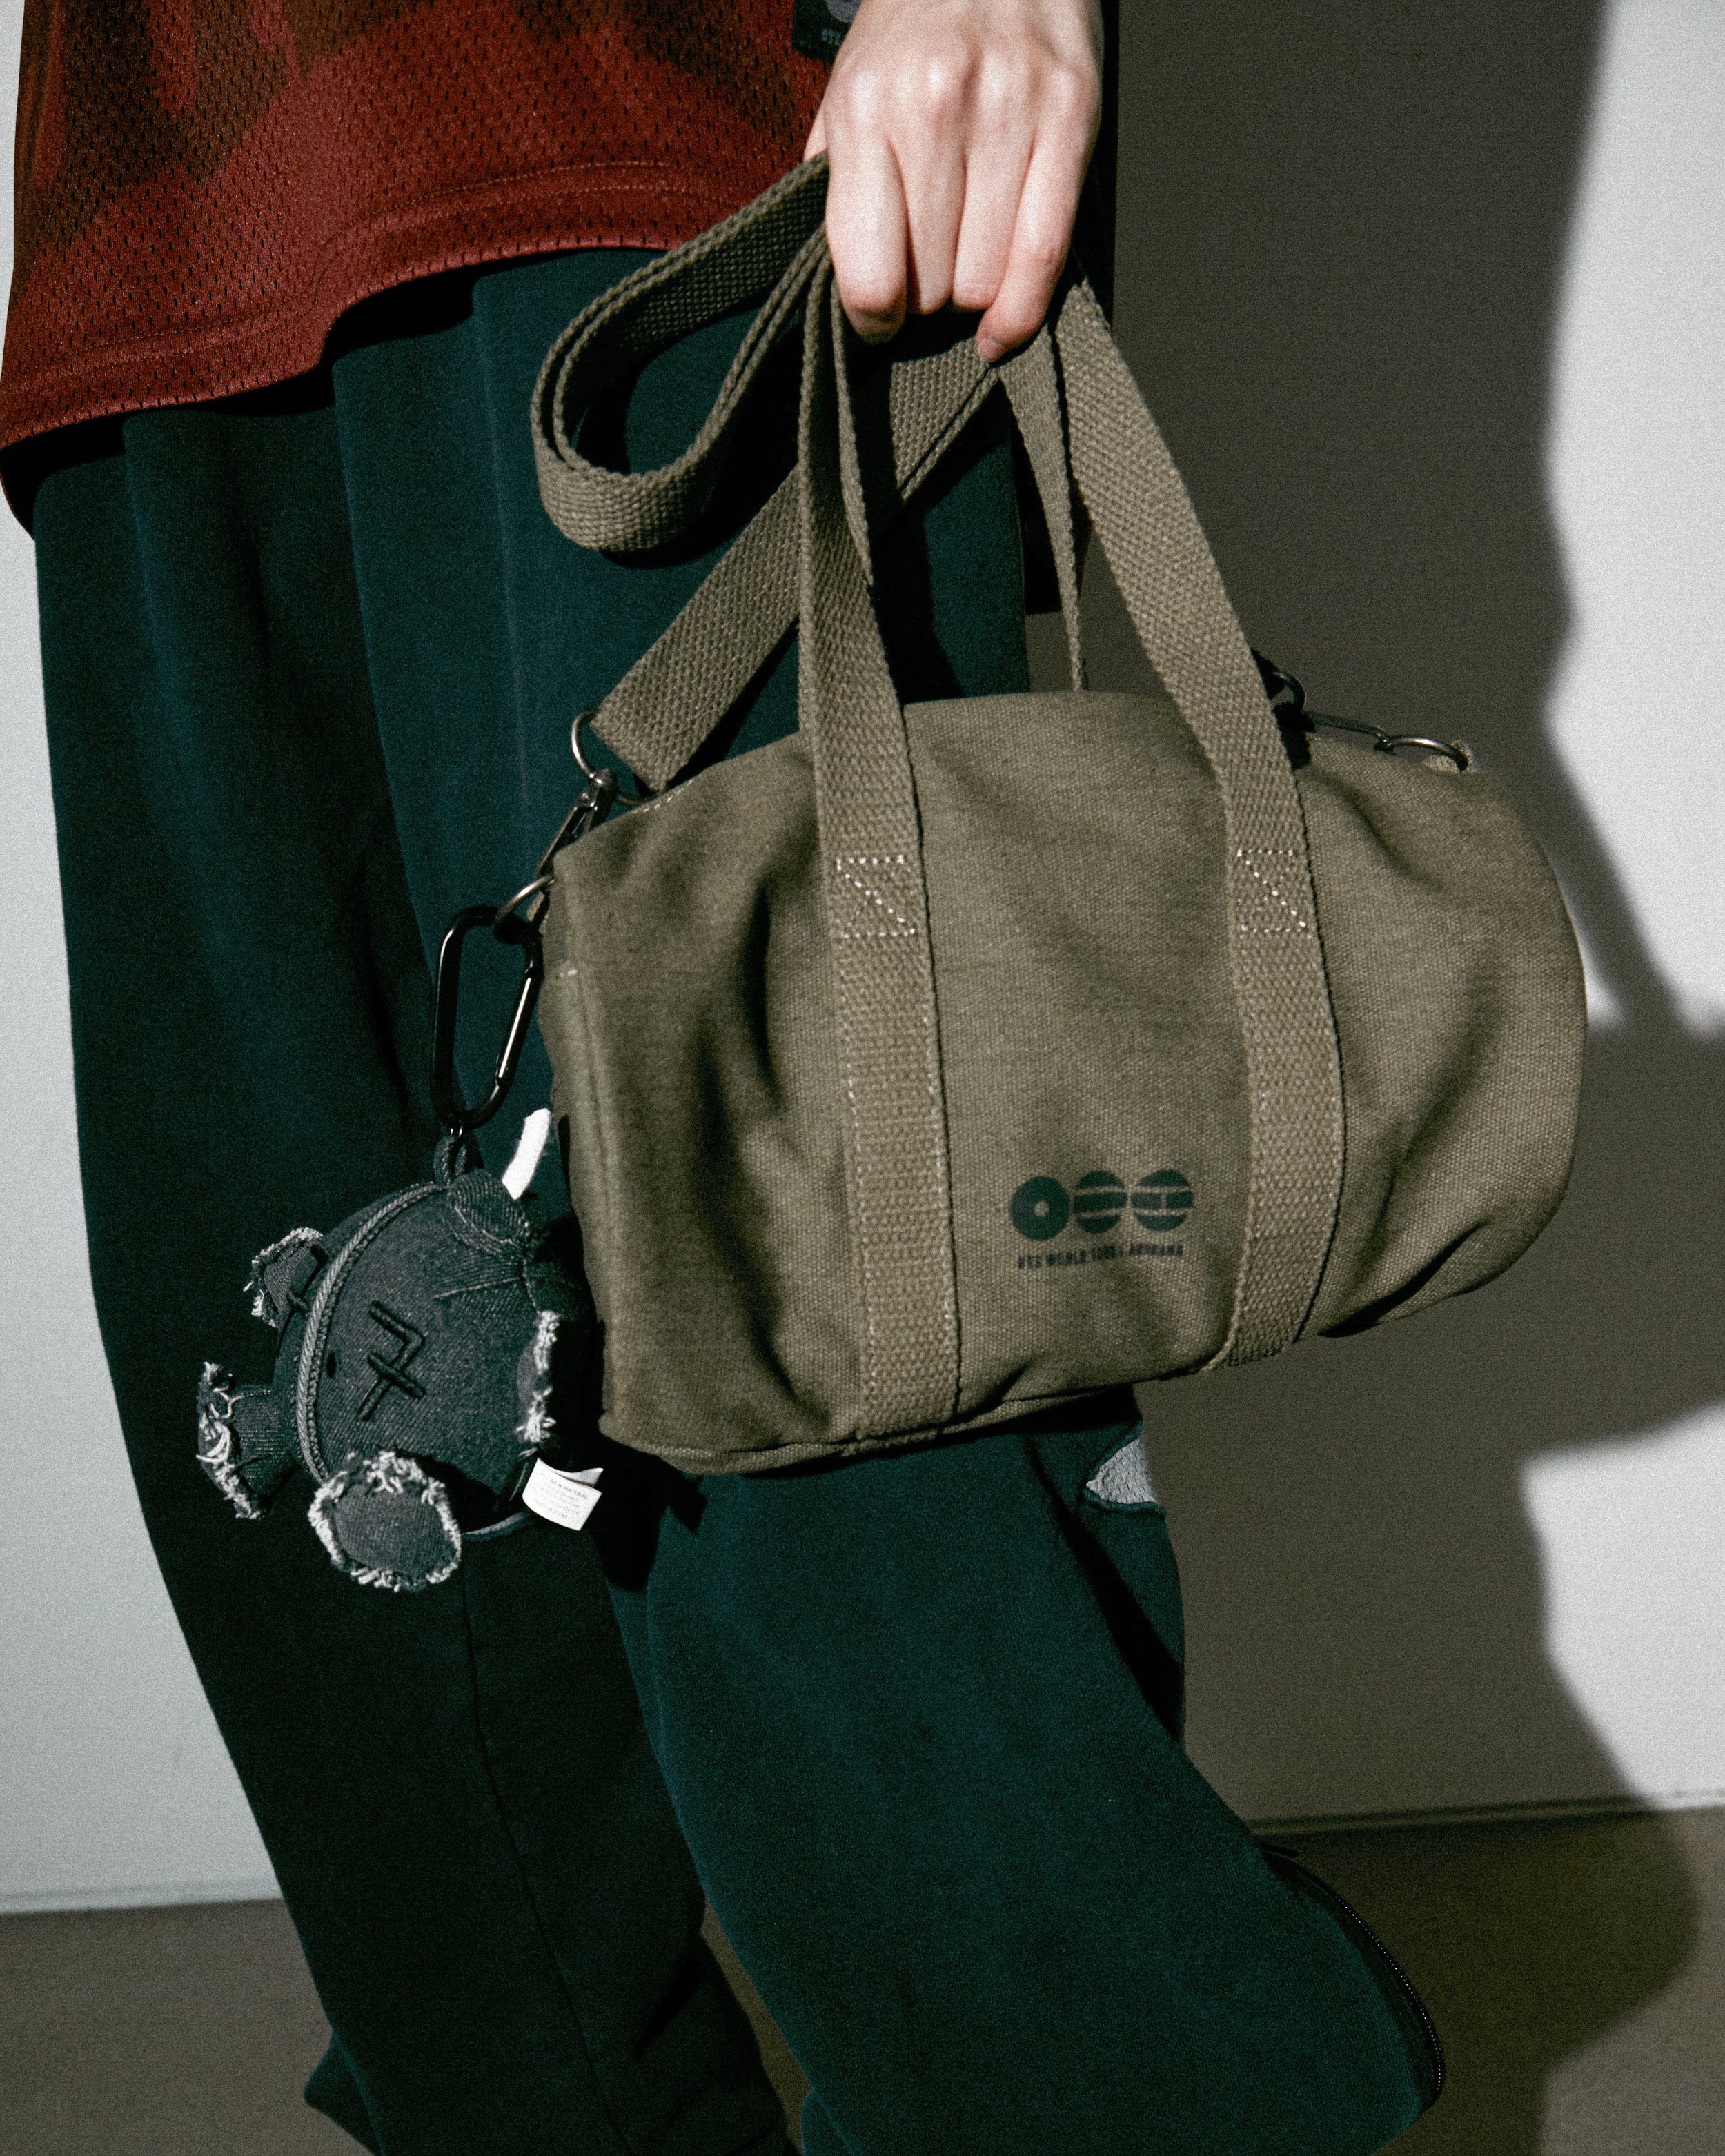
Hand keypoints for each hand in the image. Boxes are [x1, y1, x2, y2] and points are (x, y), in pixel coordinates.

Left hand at [805, 0, 1102, 361]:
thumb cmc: (913, 24)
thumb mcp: (848, 88)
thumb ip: (834, 179)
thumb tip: (834, 276)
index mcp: (867, 107)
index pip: (871, 276)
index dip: (872, 320)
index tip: (878, 321)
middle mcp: (936, 109)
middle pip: (931, 286)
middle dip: (925, 296)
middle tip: (926, 267)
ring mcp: (1009, 112)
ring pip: (986, 281)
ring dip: (972, 292)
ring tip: (964, 259)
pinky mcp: (1070, 116)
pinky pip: (1046, 256)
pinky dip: (1020, 311)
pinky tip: (1000, 327)